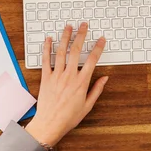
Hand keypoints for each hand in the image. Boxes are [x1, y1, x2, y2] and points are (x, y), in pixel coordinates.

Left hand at [25, 23, 107, 146]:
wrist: (49, 124)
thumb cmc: (68, 117)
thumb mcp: (87, 105)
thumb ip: (97, 90)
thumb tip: (105, 78)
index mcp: (81, 82)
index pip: (92, 60)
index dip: (98, 48)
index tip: (101, 40)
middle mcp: (69, 76)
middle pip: (76, 51)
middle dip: (81, 36)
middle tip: (83, 25)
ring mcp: (56, 76)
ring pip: (61, 52)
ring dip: (65, 37)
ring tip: (68, 27)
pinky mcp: (46, 78)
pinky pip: (46, 60)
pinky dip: (47, 48)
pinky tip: (48, 39)